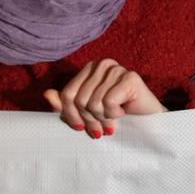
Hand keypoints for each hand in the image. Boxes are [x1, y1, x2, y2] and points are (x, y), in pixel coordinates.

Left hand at [44, 59, 165, 138]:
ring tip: (113, 119)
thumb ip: (66, 104)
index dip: (71, 116)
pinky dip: (115, 114)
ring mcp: (117, 69)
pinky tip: (123, 111)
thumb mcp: (86, 112)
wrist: (147, 122)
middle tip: (102, 128)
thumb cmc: (116, 116)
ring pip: (94, 103)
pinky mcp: (130, 77)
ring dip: (104, 118)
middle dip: (90, 120)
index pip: (67, 94)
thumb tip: (47, 94)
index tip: (80, 128)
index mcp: (89, 69)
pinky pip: (108, 102)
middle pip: (80, 100)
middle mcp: (102, 64)